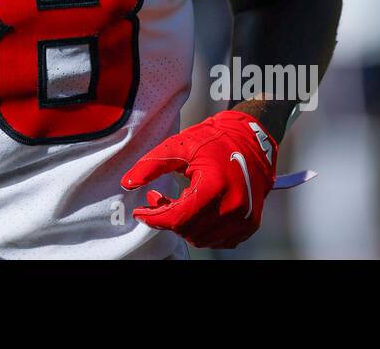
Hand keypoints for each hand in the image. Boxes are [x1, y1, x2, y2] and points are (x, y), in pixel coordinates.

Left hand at [121, 109, 276, 248]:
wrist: (251, 140)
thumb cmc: (215, 140)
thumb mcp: (179, 146)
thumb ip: (151, 165)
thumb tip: (128, 183)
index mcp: (216, 185)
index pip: (178, 217)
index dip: (153, 217)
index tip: (140, 212)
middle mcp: (234, 206)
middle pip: (187, 231)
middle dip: (167, 218)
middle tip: (159, 199)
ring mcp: (244, 218)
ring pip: (201, 239)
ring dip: (184, 225)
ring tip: (179, 202)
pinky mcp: (249, 224)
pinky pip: (218, 240)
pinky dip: (202, 230)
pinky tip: (196, 211)